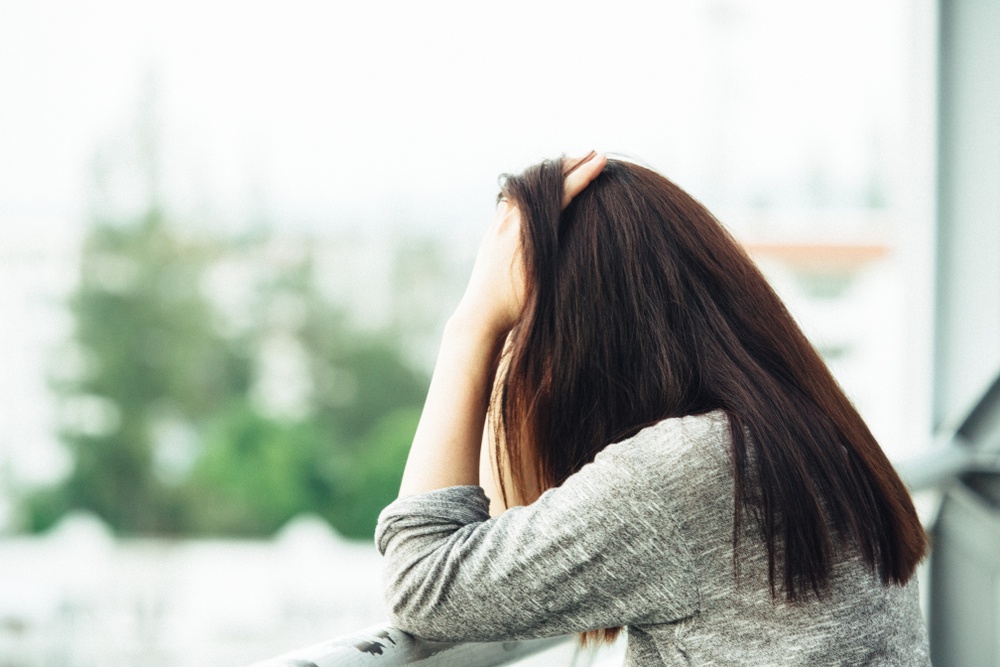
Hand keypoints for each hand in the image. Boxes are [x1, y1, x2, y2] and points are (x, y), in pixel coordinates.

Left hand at [454, 152, 606, 338]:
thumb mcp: (547, 279)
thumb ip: (562, 251)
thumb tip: (586, 225)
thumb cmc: (518, 306)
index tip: (602, 160)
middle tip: (592, 153)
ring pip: (528, 185)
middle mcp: (511, 220)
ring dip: (552, 174)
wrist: (480, 315)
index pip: (561, 192)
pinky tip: (542, 190)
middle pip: (543, 180)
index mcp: (527, 229)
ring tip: (571, 165)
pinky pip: (516, 197)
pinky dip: (535, 187)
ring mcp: (499, 223)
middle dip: (570, 165)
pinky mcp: (493, 231)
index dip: (583, 175)